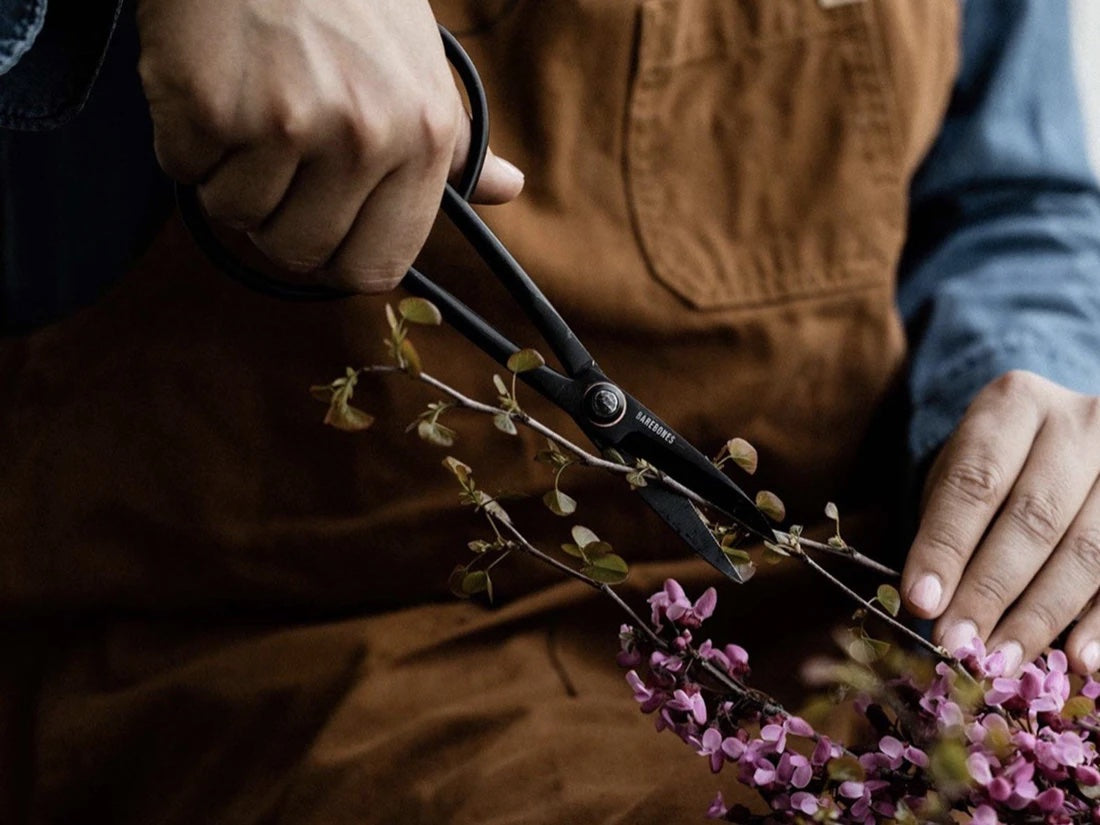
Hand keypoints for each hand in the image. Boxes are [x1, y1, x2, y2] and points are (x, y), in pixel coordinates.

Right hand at [136, 0, 523, 291]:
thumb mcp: (423, 67)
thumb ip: (455, 147)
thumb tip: (506, 190)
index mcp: (424, 138)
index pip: (377, 265)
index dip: (340, 255)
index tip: (324, 228)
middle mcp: (364, 138)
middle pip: (300, 253)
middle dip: (278, 219)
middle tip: (276, 157)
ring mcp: (287, 123)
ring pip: (237, 215)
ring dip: (230, 173)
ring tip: (247, 103)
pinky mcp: (211, 106)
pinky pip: (184, 170)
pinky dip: (184, 137)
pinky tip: (212, 83)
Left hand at [902, 371, 1099, 674]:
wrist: (1065, 438)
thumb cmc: (997, 465)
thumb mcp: (961, 472)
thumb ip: (947, 528)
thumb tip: (931, 606)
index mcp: (1016, 403)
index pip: (975, 481)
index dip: (946, 546)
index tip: (919, 601)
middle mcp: (1081, 423)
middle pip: (1033, 518)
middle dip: (990, 590)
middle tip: (959, 644)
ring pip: (1089, 549)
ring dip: (1042, 616)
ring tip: (1002, 660)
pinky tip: (1081, 658)